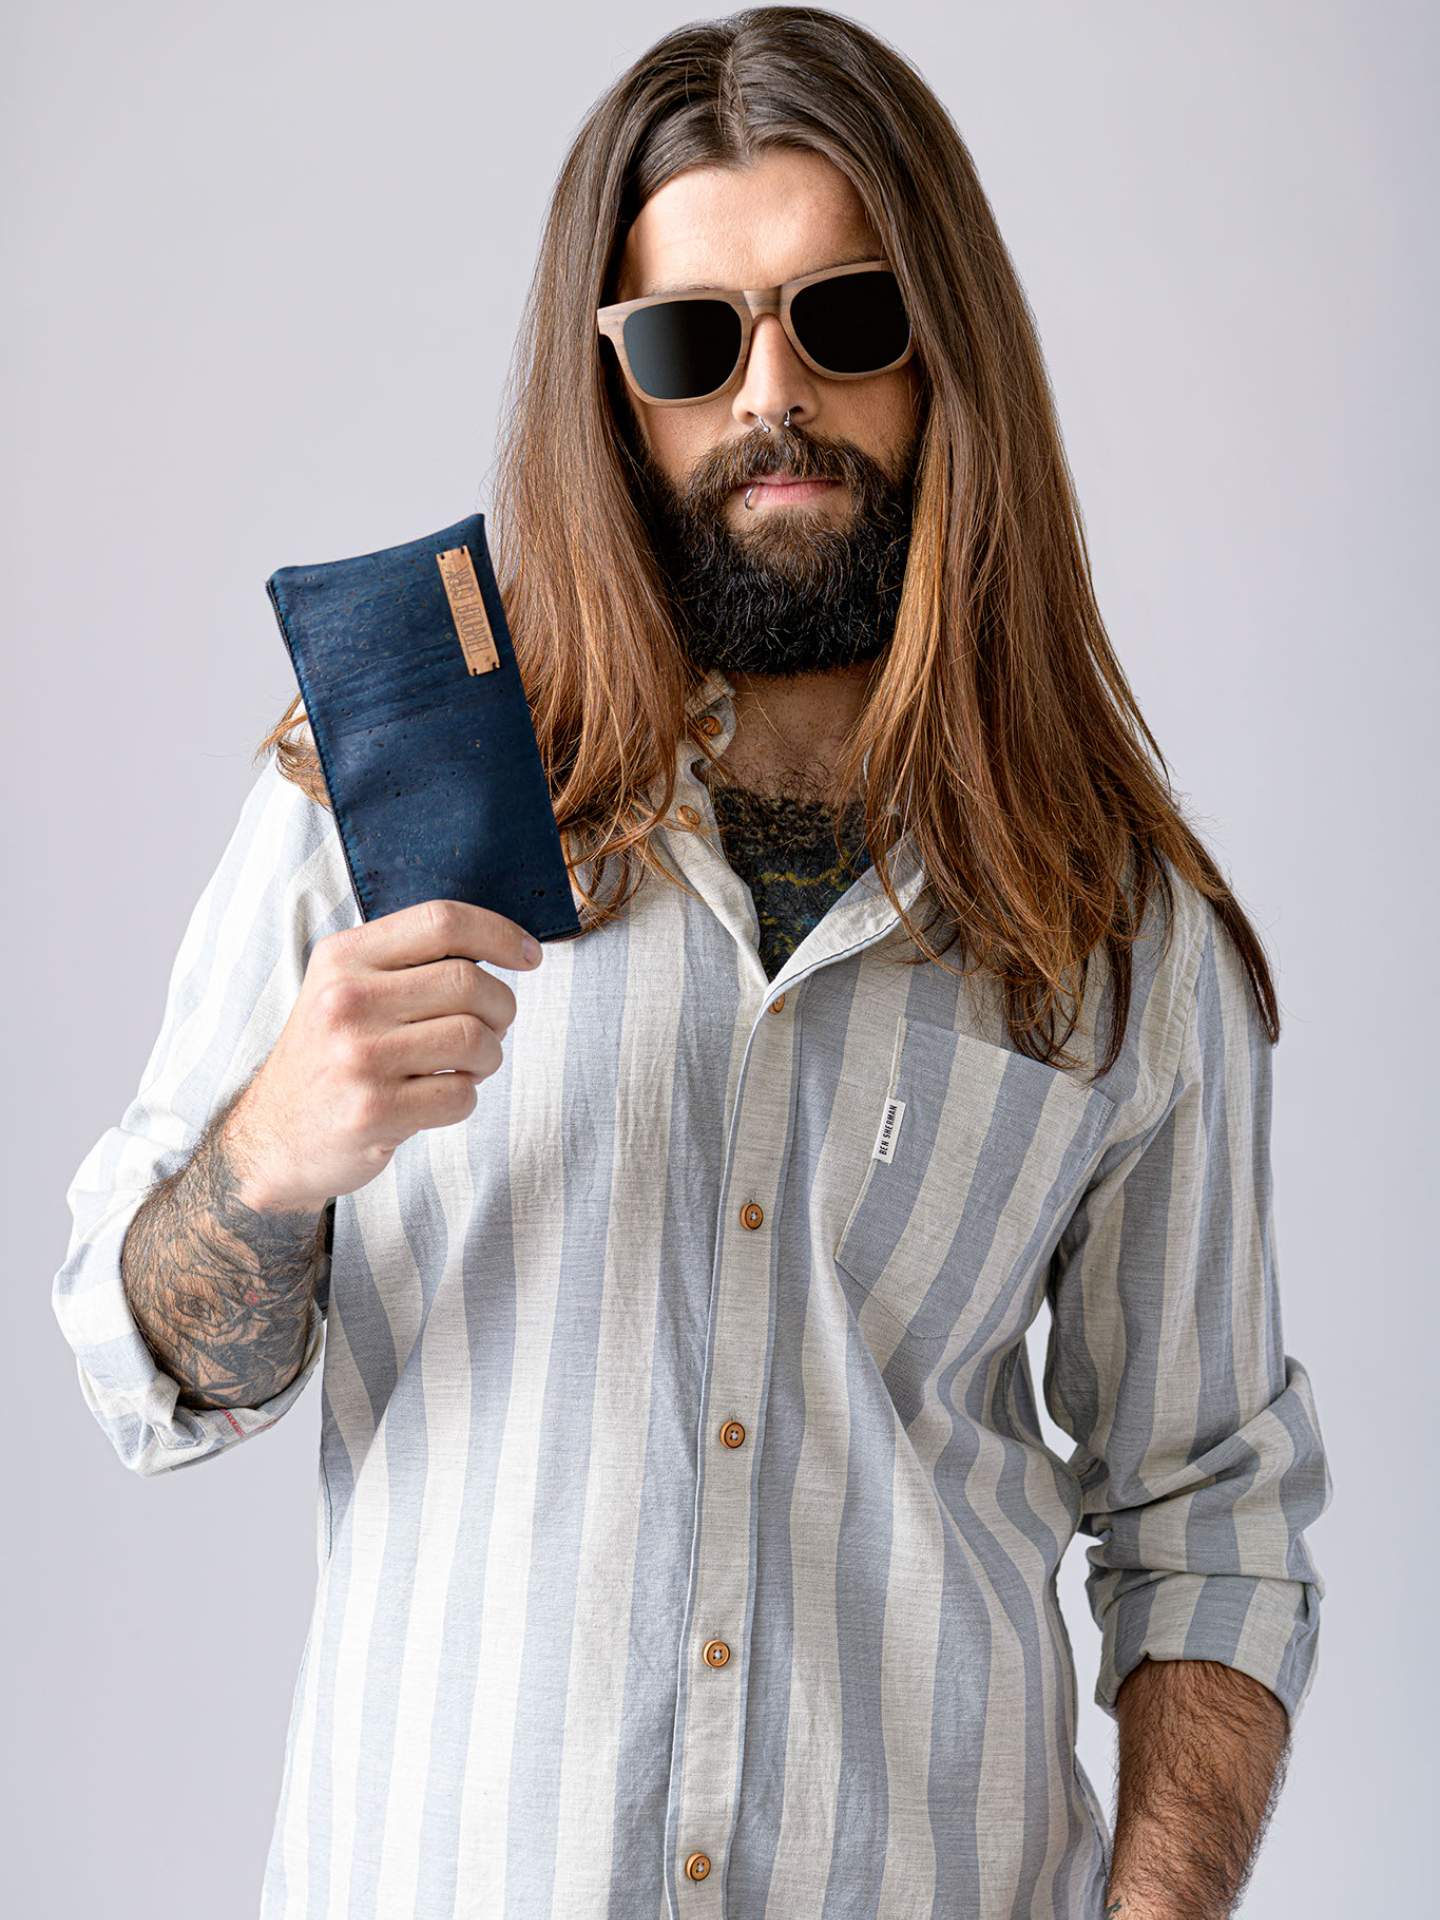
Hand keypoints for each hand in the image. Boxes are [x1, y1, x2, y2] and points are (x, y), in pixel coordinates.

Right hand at [222, 899, 541, 1212]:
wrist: (273, 1138)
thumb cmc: (329, 1057)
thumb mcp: (344, 987)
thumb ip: (407, 961)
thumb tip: (500, 945)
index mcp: (342, 957)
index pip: (442, 921)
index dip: (500, 934)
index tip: (529, 956)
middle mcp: (346, 1001)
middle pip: (470, 982)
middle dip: (501, 1008)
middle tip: (491, 1027)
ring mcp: (358, 1058)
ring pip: (476, 1039)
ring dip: (489, 1057)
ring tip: (465, 1065)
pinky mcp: (373, 1112)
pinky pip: (462, 1095)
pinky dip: (465, 1098)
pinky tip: (437, 1097)